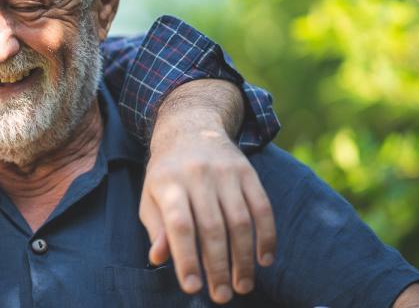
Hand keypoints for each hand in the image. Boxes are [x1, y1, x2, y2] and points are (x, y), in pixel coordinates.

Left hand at [141, 112, 275, 303]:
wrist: (191, 128)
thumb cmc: (166, 174)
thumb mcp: (151, 197)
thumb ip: (156, 228)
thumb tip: (159, 259)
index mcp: (168, 182)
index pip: (179, 225)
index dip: (186, 258)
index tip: (192, 288)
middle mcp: (197, 174)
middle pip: (212, 227)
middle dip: (219, 267)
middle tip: (222, 296)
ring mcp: (225, 172)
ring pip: (240, 221)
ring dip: (244, 258)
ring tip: (243, 286)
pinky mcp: (248, 172)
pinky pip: (263, 207)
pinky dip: (267, 237)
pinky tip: (264, 260)